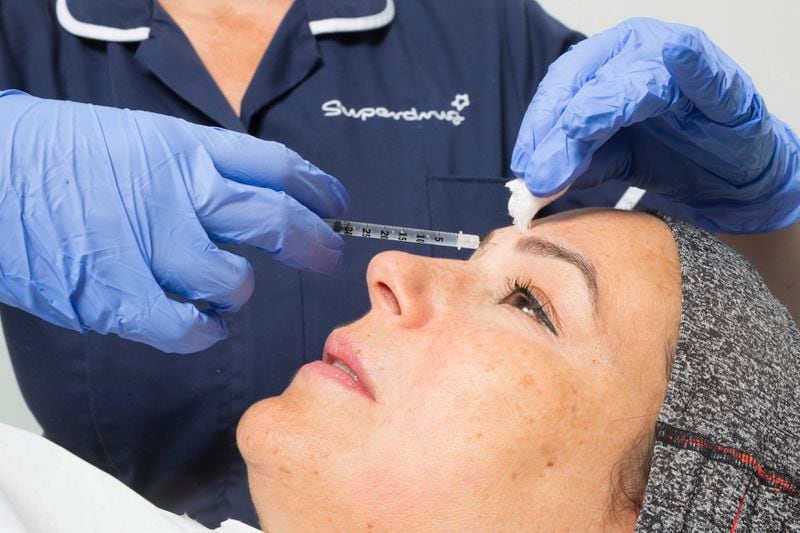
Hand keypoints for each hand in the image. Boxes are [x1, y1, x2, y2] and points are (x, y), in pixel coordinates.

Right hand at [0, 91, 348, 352]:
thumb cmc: (56, 155)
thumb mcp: (137, 139)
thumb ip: (194, 168)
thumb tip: (247, 197)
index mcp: (181, 149)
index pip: (273, 167)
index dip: (315, 188)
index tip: (333, 204)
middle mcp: (176, 193)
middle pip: (274, 221)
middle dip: (313, 243)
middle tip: (326, 254)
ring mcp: (151, 245)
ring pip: (233, 281)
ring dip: (235, 290)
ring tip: (220, 288)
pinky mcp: (120, 296)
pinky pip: (189, 327)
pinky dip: (203, 332)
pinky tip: (203, 325)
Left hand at [511, 18, 799, 232]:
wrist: (728, 173)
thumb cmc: (667, 150)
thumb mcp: (607, 160)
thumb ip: (572, 167)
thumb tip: (531, 184)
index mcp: (601, 63)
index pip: (559, 87)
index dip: (538, 126)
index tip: (525, 167)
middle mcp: (633, 50)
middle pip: (585, 81)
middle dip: (560, 128)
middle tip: (544, 171)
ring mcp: (675, 59)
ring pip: (630, 78)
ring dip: (601, 107)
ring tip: (578, 133)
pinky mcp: (718, 79)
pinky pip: (699, 70)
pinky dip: (686, 65)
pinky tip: (673, 58)